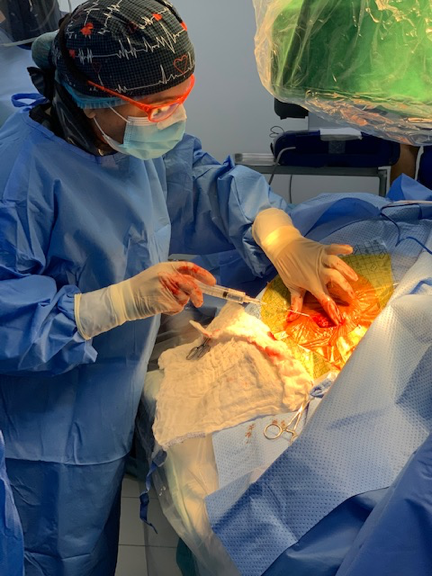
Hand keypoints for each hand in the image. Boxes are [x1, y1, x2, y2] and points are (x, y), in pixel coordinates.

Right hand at [122, 261, 215, 317]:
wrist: (125, 298)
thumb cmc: (143, 287)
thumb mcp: (159, 274)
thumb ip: (175, 277)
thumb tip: (196, 284)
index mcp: (167, 267)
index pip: (190, 267)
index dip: (203, 274)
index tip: (212, 282)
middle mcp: (167, 276)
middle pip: (191, 286)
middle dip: (197, 295)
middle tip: (199, 302)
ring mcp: (165, 289)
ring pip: (184, 298)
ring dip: (179, 303)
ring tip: (165, 301)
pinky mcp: (163, 302)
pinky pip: (177, 307)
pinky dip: (173, 310)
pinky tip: (162, 307)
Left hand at [253, 209, 357, 324]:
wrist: (283, 247)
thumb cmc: (288, 269)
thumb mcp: (292, 286)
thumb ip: (296, 302)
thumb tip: (292, 318)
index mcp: (311, 283)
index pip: (324, 298)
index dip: (331, 309)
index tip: (338, 319)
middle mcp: (318, 271)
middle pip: (334, 279)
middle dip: (345, 288)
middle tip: (352, 297)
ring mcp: (320, 259)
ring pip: (336, 264)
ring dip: (346, 270)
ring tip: (355, 278)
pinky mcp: (322, 249)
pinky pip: (333, 248)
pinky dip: (341, 248)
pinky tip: (349, 249)